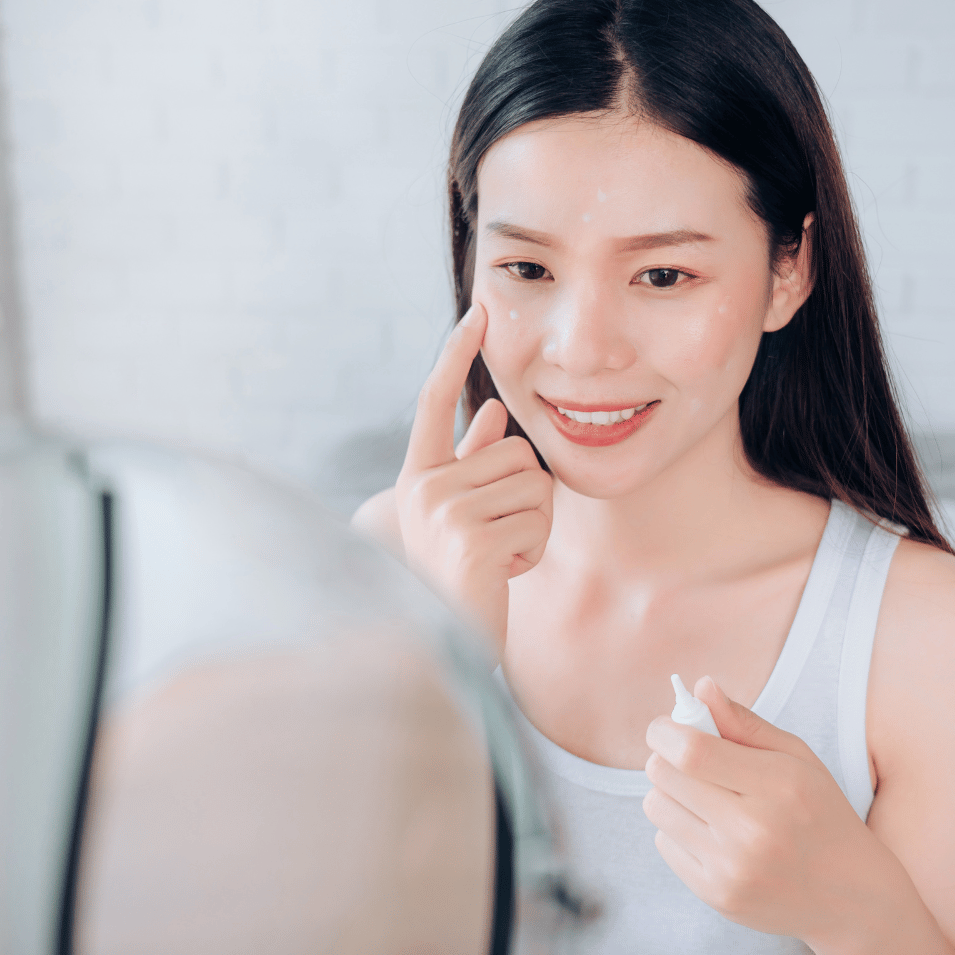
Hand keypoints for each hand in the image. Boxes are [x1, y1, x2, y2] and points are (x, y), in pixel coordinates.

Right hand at [396, 302, 552, 652]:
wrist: (446, 642)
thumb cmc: (458, 579)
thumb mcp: (460, 516)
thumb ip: (472, 463)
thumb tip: (494, 410)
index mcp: (416, 478)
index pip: (435, 402)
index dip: (456, 354)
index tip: (478, 311)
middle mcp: (422, 489)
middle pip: (515, 452)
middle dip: (525, 496)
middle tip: (496, 538)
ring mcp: (443, 514)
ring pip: (534, 485)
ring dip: (533, 525)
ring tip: (497, 557)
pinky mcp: (471, 541)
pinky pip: (538, 521)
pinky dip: (533, 550)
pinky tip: (502, 574)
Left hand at [642, 676, 887, 945]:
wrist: (853, 897)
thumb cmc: (820, 812)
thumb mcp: (795, 757)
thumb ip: (742, 721)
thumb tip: (700, 686)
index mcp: (777, 785)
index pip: (690, 751)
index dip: (664, 731)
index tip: (665, 727)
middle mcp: (752, 831)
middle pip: (664, 774)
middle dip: (666, 757)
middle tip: (689, 760)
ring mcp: (732, 869)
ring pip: (656, 806)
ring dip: (670, 793)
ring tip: (705, 798)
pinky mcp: (717, 896)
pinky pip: (663, 842)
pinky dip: (677, 830)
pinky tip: (712, 833)